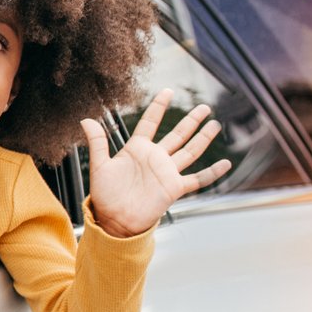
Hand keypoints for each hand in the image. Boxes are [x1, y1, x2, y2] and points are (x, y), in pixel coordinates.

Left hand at [82, 91, 232, 238]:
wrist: (114, 220)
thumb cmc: (105, 195)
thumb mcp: (100, 165)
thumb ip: (97, 142)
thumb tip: (86, 119)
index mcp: (137, 149)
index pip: (150, 122)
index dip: (158, 107)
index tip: (168, 91)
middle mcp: (155, 158)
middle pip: (177, 134)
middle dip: (190, 120)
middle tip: (204, 107)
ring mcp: (167, 172)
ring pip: (190, 151)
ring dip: (203, 138)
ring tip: (214, 124)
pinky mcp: (174, 188)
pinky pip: (198, 180)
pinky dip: (212, 173)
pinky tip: (226, 164)